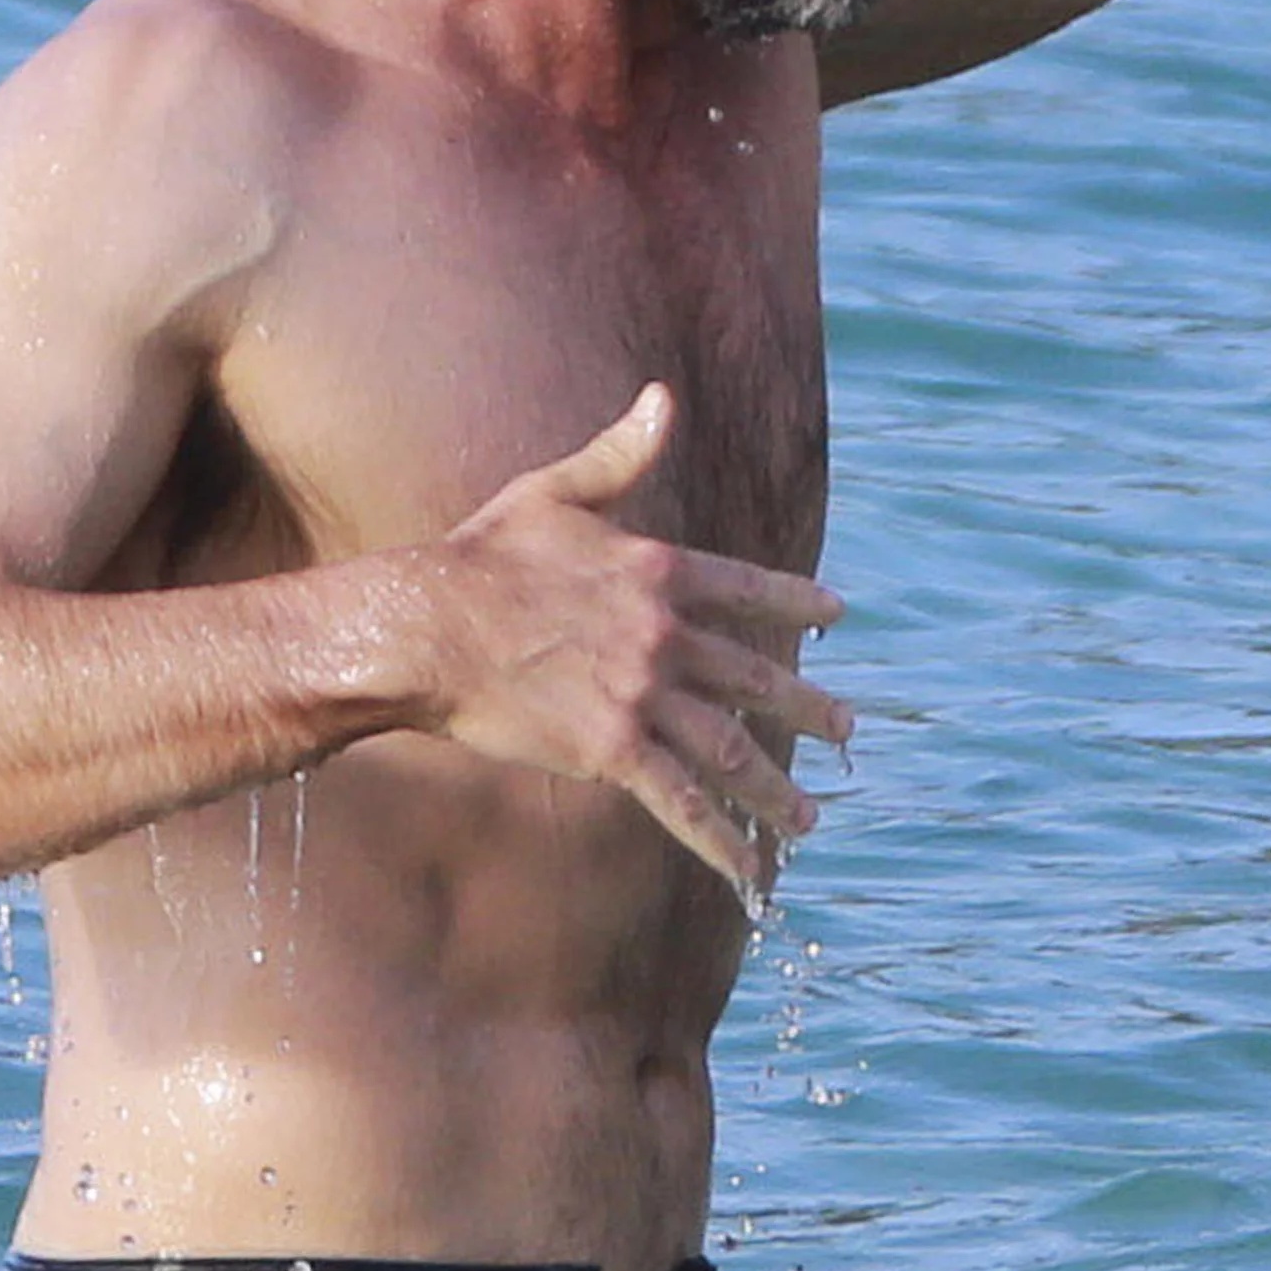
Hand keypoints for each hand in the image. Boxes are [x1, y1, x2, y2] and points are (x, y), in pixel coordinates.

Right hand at [417, 381, 851, 892]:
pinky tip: (752, 874)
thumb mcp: (553, 490)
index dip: (798, 604)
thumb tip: (664, 395)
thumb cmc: (476, 556)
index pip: (749, 590)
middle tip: (846, 731)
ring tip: (809, 819)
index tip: (837, 617)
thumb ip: (619, 454)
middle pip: (755, 678)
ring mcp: (642, 694)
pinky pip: (682, 803)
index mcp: (656, 568)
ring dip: (776, 790)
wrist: (425, 627)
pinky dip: (722, 842)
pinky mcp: (611, 750)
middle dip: (808, 709)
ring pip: (731, 750)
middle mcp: (663, 633)